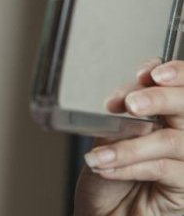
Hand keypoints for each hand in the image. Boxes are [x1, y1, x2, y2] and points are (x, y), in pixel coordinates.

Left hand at [74, 59, 183, 214]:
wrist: (102, 213)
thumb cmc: (108, 174)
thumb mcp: (109, 135)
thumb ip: (124, 113)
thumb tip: (130, 94)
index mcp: (168, 114)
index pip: (182, 85)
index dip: (175, 73)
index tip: (148, 73)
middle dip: (159, 98)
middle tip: (131, 105)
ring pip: (171, 140)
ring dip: (130, 145)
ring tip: (100, 154)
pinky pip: (163, 168)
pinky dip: (130, 166)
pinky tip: (106, 168)